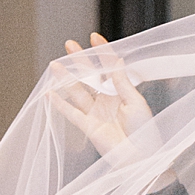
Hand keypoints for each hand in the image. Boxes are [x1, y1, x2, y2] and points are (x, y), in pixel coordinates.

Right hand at [51, 32, 154, 157]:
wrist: (141, 157)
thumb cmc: (145, 132)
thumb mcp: (135, 102)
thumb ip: (122, 83)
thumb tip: (116, 61)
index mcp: (120, 92)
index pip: (109, 67)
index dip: (101, 52)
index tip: (94, 36)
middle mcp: (106, 100)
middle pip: (90, 76)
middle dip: (79, 60)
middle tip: (69, 45)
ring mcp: (96, 113)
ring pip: (77, 91)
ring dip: (66, 78)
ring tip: (55, 65)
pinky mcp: (88, 126)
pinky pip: (71, 113)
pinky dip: (60, 104)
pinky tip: (50, 93)